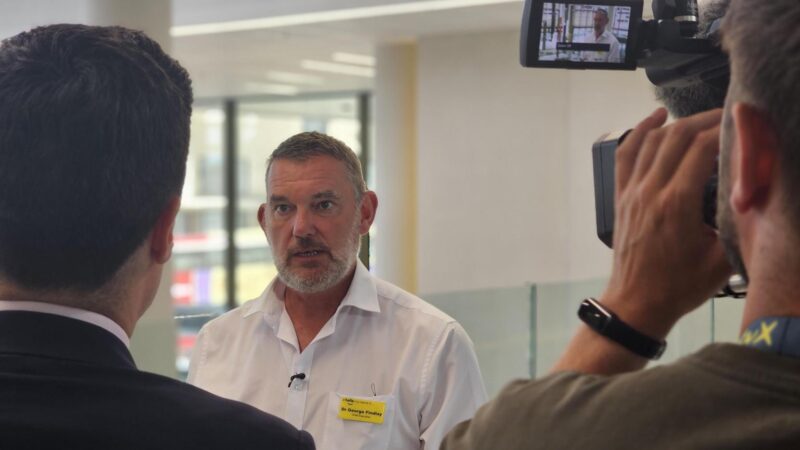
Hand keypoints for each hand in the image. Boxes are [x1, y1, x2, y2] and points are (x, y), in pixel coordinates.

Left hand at [601, 108, 732, 338]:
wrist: (637, 303)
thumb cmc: (679, 286)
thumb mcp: (722, 259)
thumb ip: (739, 223)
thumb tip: (756, 192)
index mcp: (676, 203)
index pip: (701, 149)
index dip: (724, 130)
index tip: (742, 125)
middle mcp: (650, 191)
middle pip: (676, 137)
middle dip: (705, 119)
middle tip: (729, 117)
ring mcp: (631, 192)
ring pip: (650, 141)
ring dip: (677, 122)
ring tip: (702, 117)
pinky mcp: (621, 197)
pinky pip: (626, 155)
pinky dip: (639, 132)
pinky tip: (655, 118)